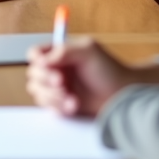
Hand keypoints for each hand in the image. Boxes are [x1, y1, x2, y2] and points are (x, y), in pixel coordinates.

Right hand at [26, 38, 158, 117]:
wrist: (124, 96)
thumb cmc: (110, 70)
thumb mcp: (89, 51)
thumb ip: (64, 51)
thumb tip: (42, 61)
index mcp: (59, 54)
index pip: (35, 54)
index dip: (37, 61)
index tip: (48, 67)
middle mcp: (56, 70)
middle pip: (33, 74)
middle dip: (45, 81)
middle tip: (61, 83)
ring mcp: (57, 89)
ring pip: (38, 92)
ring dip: (52, 96)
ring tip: (71, 98)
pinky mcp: (61, 105)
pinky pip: (48, 107)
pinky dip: (59, 108)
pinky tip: (74, 106)